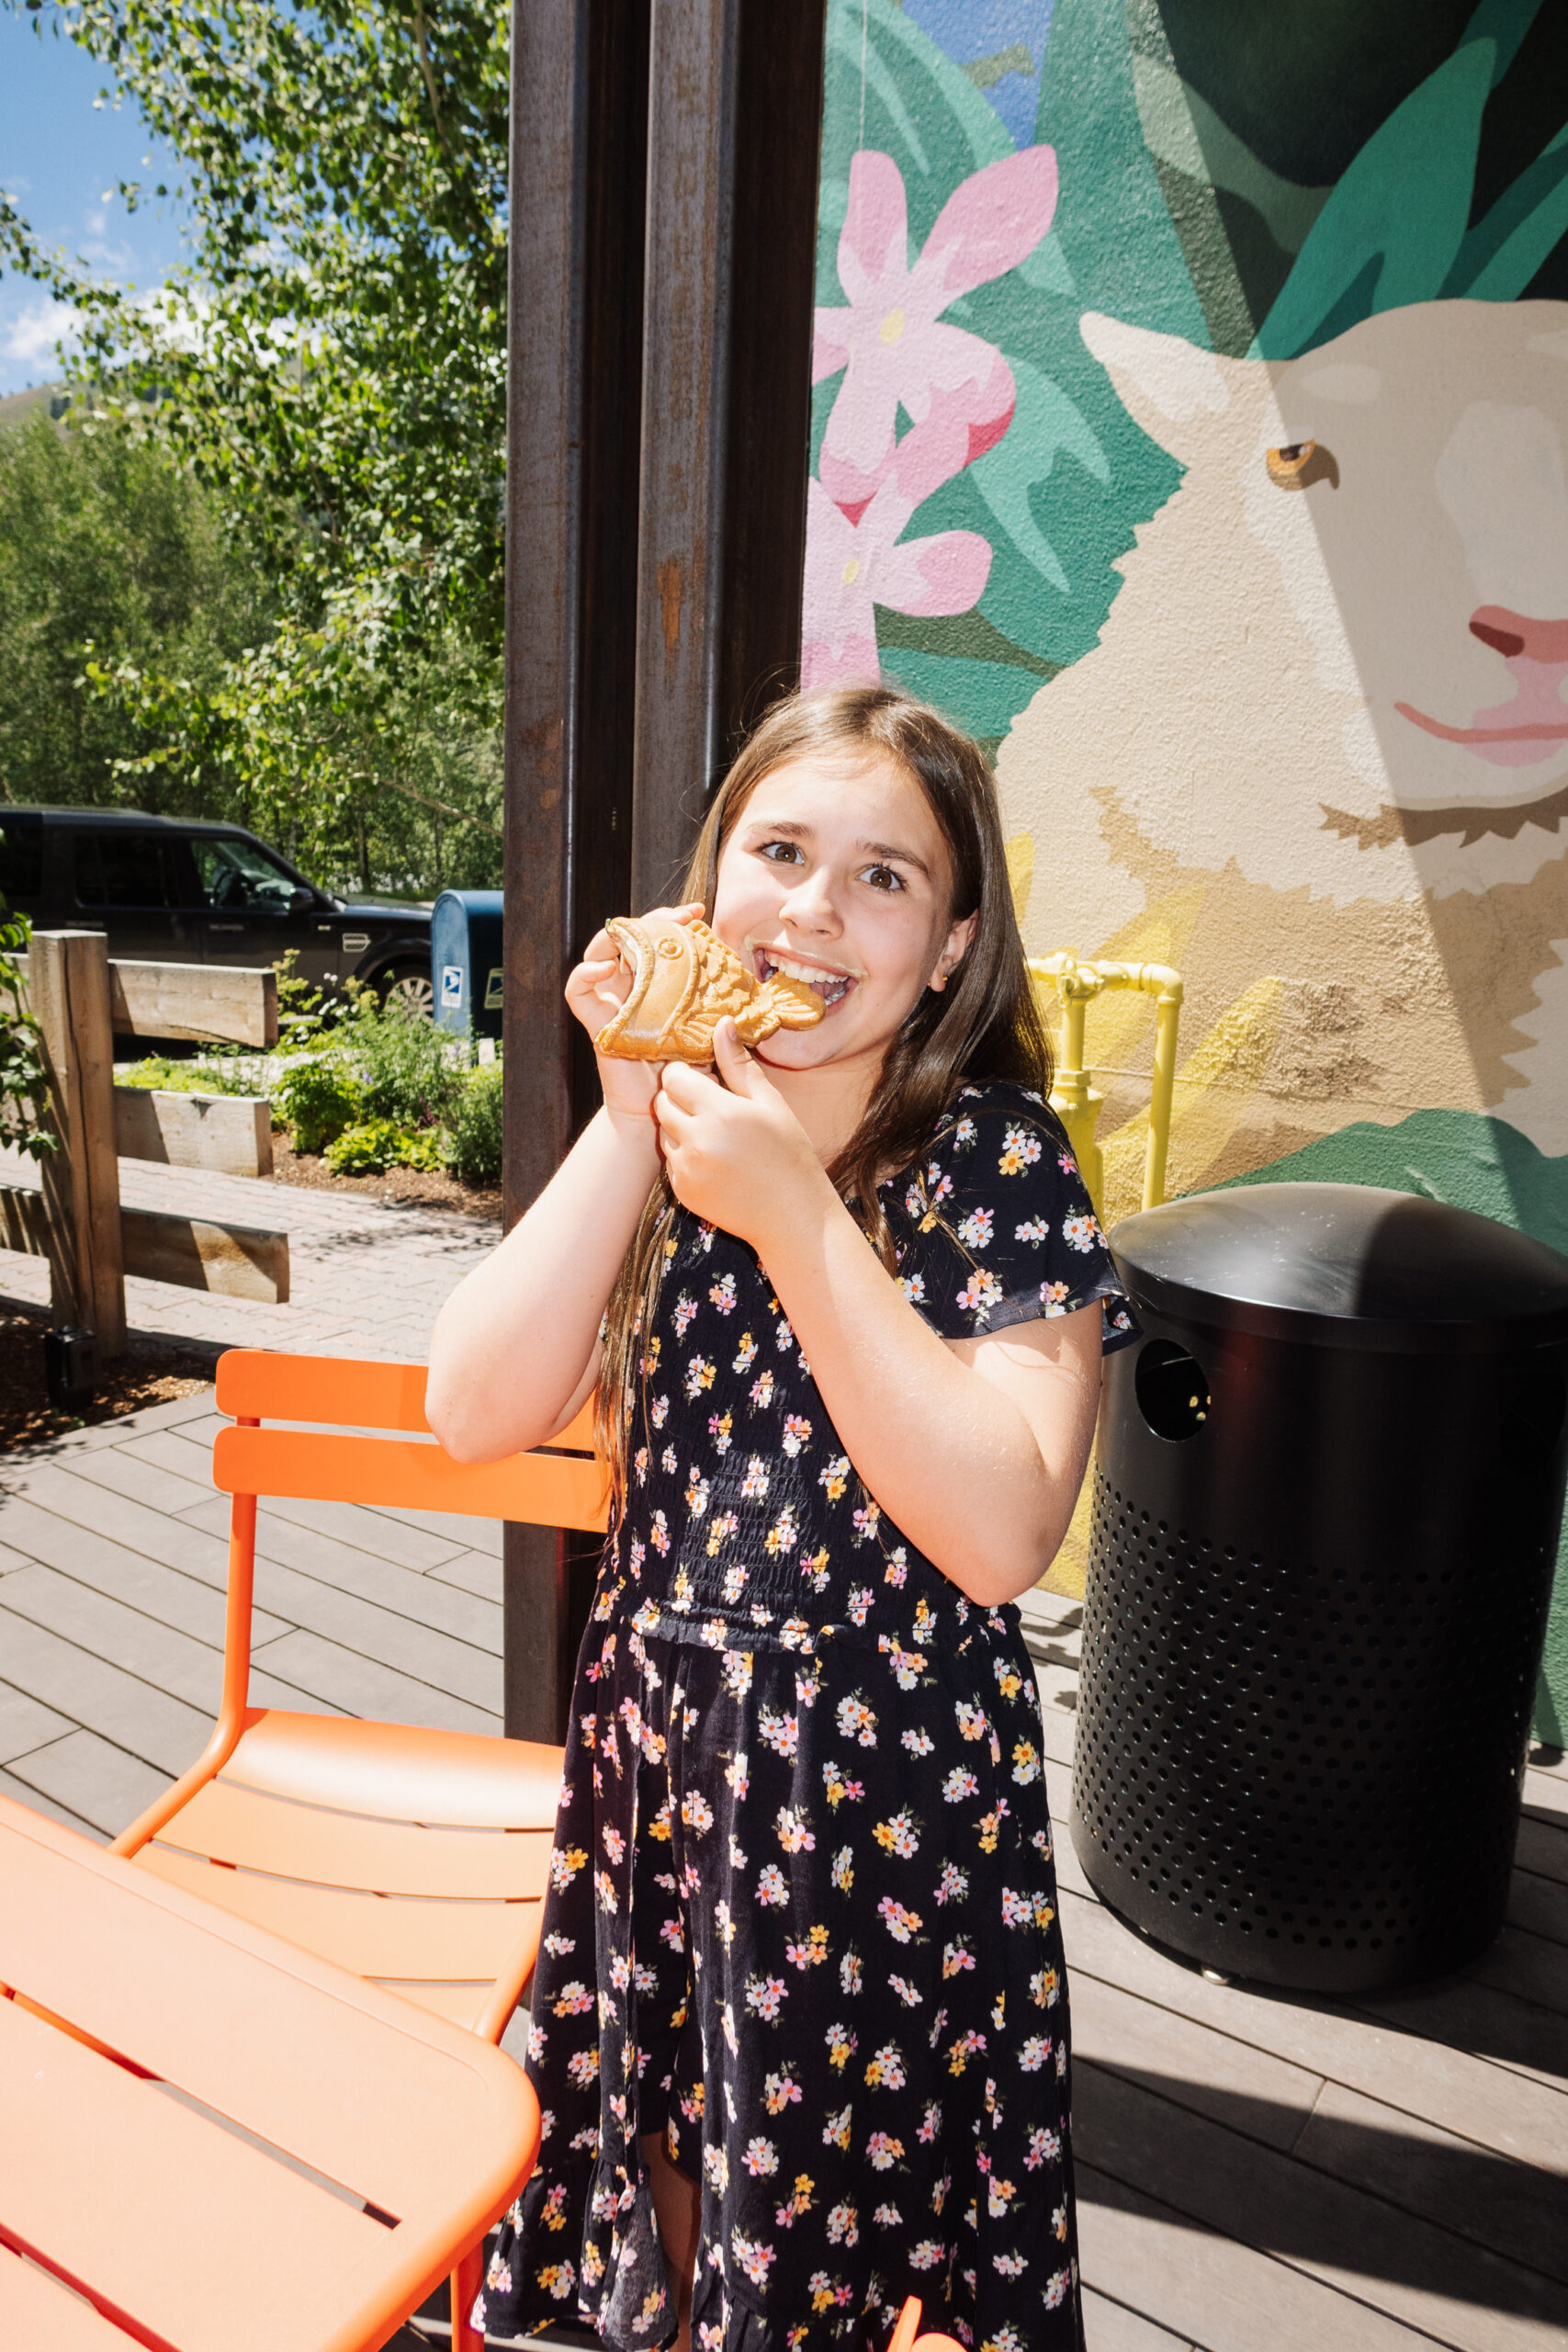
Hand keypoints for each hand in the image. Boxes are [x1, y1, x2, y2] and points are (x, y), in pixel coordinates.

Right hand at [566, 902, 702, 1126]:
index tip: (699, 913)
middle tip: (681, 916)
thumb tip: (750, 984)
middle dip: (653, 918)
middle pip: (630, 936)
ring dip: (614, 935)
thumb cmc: (689, 1073)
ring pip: (598, 952)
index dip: (674, 919)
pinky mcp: (597, 1023)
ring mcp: (613, 1002)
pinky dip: (584, 974)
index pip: (659, 939)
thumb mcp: (711, 1032)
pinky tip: (604, 968)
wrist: (666, 1111)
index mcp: (658, 984)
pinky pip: (578, 992)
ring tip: (636, 933)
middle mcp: (633, 987)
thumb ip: (723, 1009)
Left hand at [653, 1020, 828, 1248]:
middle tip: (710, 1107)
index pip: (675, 1077)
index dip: (686, 1074)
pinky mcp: (683, 1191)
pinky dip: (685, 1155)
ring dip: (681, 1127)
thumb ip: (739, 1066)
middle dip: (680, 1099)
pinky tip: (716, 1161)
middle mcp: (697, 1141)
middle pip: (662, 1103)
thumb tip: (722, 1024)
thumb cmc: (789, 1155)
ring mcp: (687, 1169)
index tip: (704, 1080)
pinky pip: (670, 1160)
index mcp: (721, 1113)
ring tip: (716, 1136)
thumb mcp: (771, 1104)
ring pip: (664, 1132)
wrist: (792, 1216)